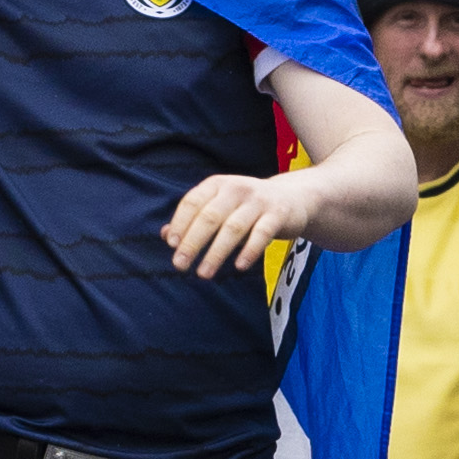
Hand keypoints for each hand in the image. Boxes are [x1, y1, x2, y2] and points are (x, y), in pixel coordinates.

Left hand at [161, 170, 320, 279]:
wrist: (293, 198)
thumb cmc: (246, 207)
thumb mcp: (219, 207)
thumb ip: (193, 220)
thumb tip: (165, 236)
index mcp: (217, 184)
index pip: (192, 202)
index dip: (180, 223)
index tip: (172, 245)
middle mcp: (236, 188)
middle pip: (209, 217)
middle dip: (192, 242)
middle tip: (180, 266)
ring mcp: (258, 200)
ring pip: (233, 228)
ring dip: (216, 253)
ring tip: (203, 274)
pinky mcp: (278, 214)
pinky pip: (262, 234)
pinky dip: (249, 250)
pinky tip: (239, 266)